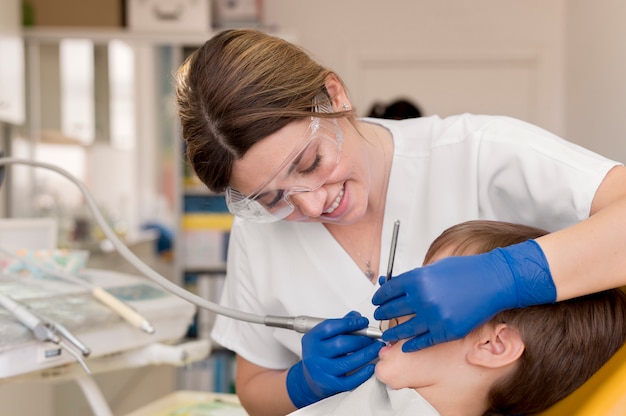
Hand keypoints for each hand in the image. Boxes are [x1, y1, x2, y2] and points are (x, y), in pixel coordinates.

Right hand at [286, 311, 383, 407]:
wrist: (309, 379)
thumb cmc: (320, 354)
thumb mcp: (325, 336)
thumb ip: (340, 325)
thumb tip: (357, 317)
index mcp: (312, 338)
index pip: (330, 327)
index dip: (349, 323)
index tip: (363, 322)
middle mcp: (314, 354)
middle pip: (340, 344)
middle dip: (361, 339)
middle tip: (373, 337)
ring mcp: (321, 370)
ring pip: (347, 362)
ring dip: (366, 354)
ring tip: (376, 349)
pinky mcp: (330, 384)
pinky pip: (349, 380)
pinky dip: (363, 374)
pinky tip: (370, 367)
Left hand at [372, 240, 555, 351]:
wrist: (494, 281)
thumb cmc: (467, 271)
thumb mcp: (434, 268)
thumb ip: (415, 279)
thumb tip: (397, 288)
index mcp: (417, 279)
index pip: (388, 291)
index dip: (379, 297)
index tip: (377, 301)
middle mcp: (423, 298)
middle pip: (392, 310)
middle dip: (382, 314)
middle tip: (379, 316)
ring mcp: (434, 316)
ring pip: (403, 329)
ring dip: (392, 333)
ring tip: (387, 335)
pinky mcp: (446, 331)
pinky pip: (422, 341)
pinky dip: (412, 345)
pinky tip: (406, 345)